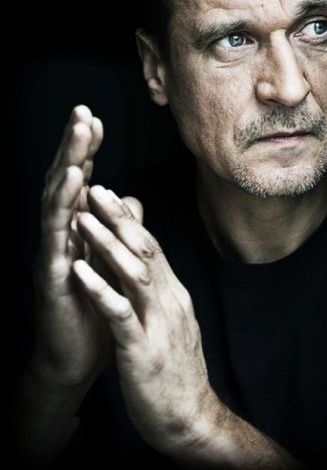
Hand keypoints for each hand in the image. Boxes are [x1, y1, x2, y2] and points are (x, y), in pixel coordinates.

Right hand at [30, 105, 112, 388]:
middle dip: (74, 147)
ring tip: (78, 133)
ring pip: (57, 200)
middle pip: (66, 183)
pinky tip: (71, 183)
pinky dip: (62, 206)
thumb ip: (117, 229)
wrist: (77, 358)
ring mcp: (55, 252)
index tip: (96, 119)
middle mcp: (62, 236)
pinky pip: (56, 235)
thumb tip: (129, 199)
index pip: (82, 184)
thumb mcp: (110, 261)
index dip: (87, 152)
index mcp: (78, 232)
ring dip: (68, 164)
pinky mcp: (53, 274)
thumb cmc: (95, 308)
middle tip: (82, 111)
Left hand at [72, 185, 217, 454]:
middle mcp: (169, 301)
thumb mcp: (171, 322)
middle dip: (119, 217)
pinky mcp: (142, 350)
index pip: (152, 247)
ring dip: (108, 242)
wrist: (191, 419)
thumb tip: (148, 263)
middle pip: (146, 249)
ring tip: (83, 217)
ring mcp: (158, 324)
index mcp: (173, 295)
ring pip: (136, 272)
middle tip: (96, 189)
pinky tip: (80, 269)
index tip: (109, 194)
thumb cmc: (175, 370)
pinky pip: (120, 313)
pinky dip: (100, 287)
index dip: (129, 219)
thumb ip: (160, 291)